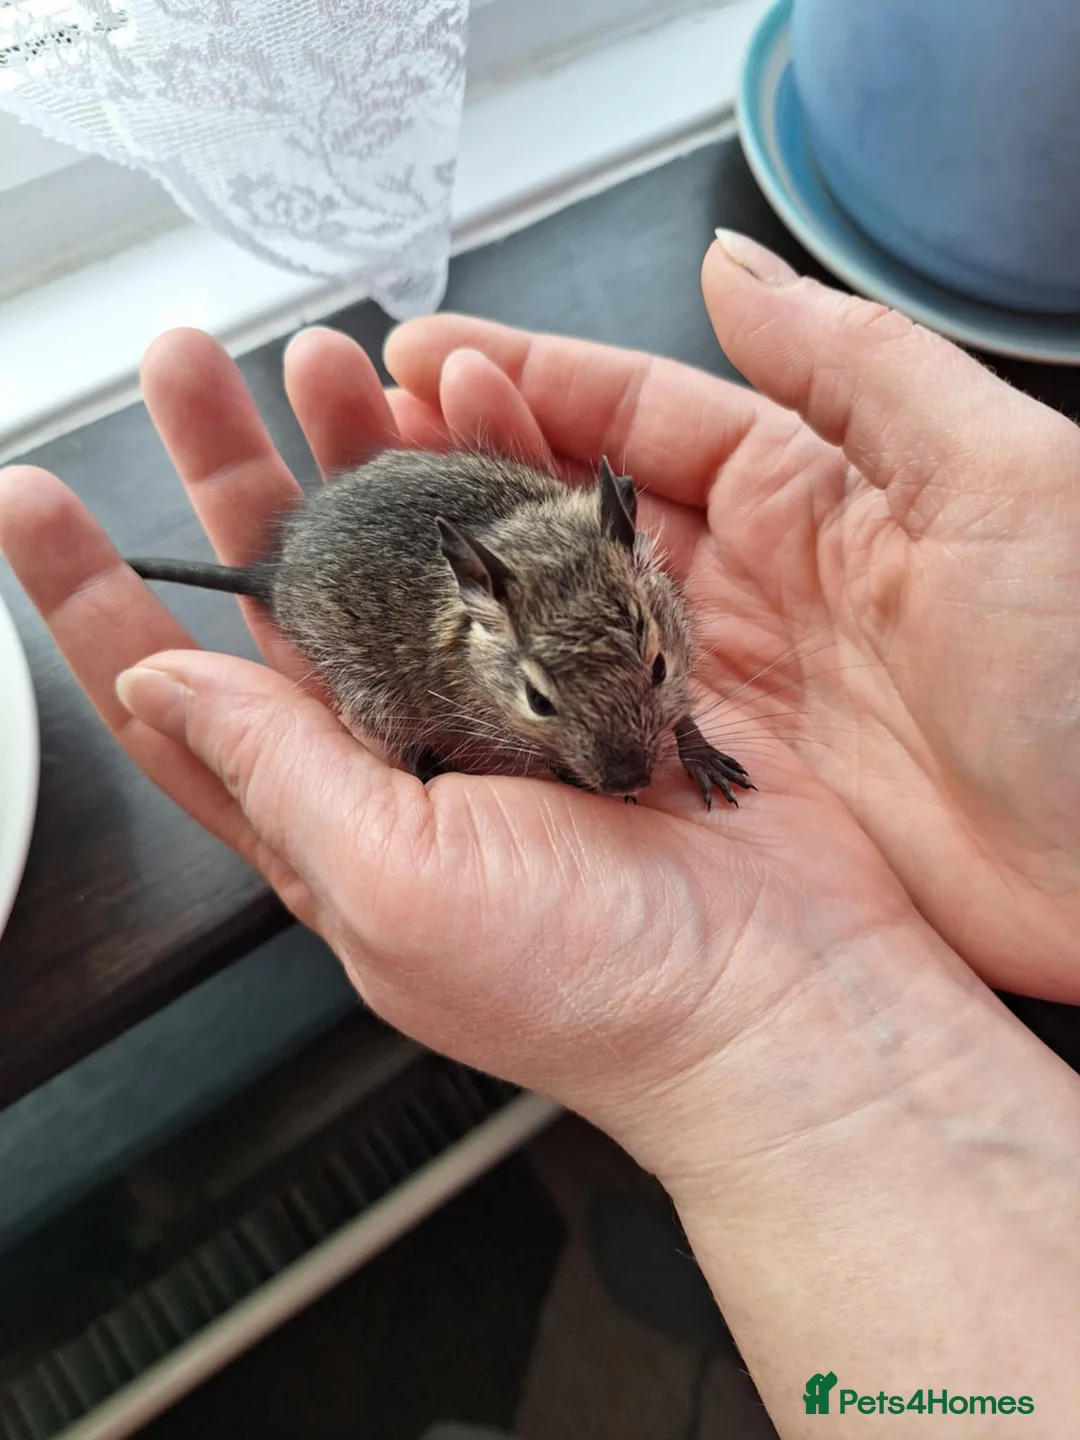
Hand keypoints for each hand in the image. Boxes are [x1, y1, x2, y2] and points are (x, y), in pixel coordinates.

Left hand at [0, 324, 967, 1184]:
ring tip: (330, 359)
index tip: (38, 500)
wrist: (782, 997)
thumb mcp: (396, 890)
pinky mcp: (603, 663)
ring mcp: (508, 700)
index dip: (99, 598)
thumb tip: (160, 680)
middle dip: (231, 474)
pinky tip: (476, 398)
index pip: (180, 698)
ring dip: (358, 449)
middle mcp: (409, 751)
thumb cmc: (595, 986)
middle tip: (192, 369)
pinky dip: (498, 464)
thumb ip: (274, 775)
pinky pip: (531, 539)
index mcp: (332, 816)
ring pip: (410, 546)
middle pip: (289, 590)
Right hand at [383, 232, 1079, 1002]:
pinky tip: (454, 685)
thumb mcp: (1003, 476)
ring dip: (480, 583)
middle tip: (363, 438)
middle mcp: (757, 583)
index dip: (530, 379)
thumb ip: (853, 367)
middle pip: (581, 510)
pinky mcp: (722, 785)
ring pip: (570, 616)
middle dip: (470, 467)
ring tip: (376, 550)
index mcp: (816, 489)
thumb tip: (729, 270)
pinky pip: (595, 725)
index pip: (640, 413)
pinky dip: (523, 700)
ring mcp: (729, 687)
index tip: (425, 356)